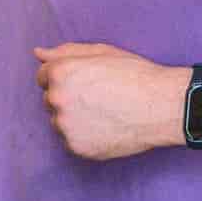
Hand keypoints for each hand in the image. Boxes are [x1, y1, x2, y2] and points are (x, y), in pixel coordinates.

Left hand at [33, 42, 185, 159]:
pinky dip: (84, 136)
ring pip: (60, 121)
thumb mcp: (100, 53)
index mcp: (59, 73)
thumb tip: (38, 54)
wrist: (163, 106)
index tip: (86, 82)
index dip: (66, 77)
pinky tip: (106, 127)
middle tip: (100, 96)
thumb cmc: (134, 75)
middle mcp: (57, 99)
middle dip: (68, 97)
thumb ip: (64, 52)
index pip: (43, 76)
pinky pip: (71, 140)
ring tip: (105, 112)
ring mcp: (65, 126)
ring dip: (74, 118)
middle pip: (51, 99)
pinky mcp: (76, 147)